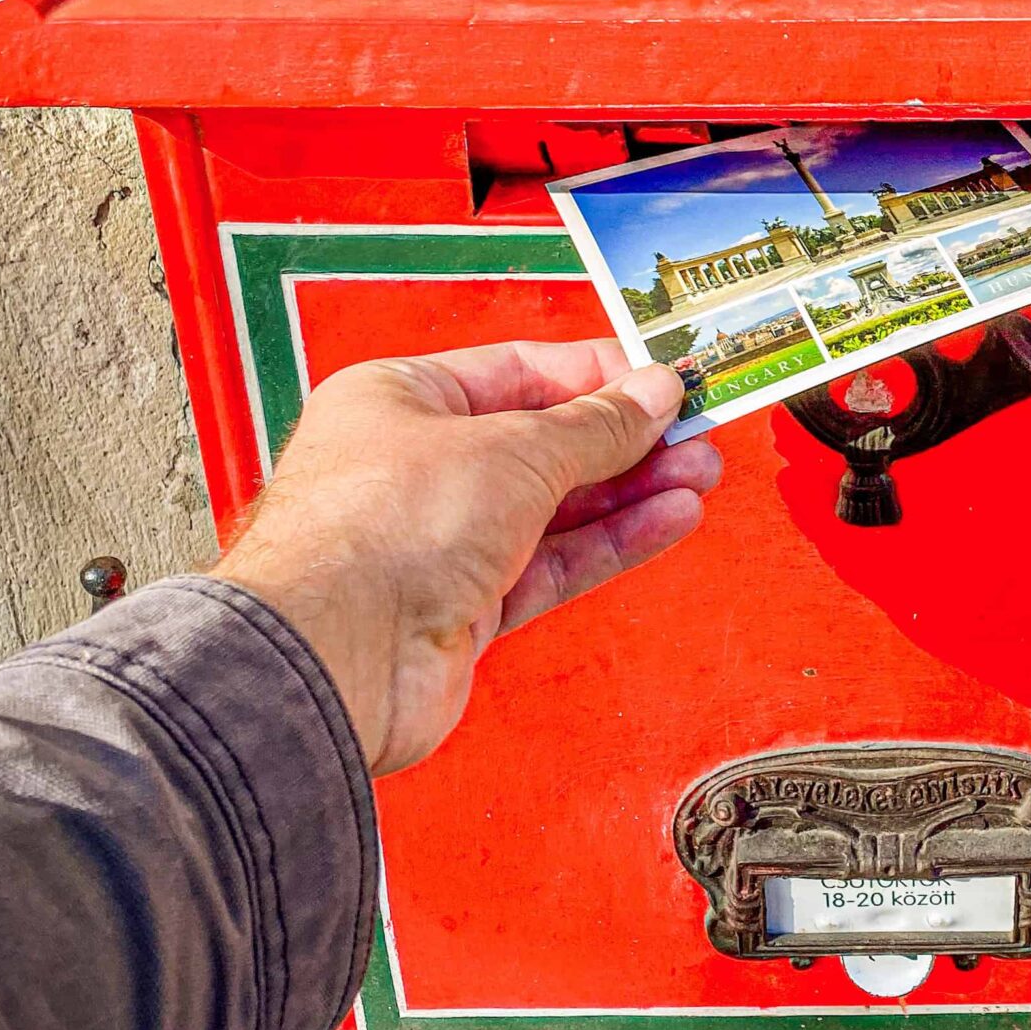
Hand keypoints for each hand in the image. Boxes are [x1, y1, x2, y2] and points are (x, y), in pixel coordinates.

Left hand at [216, 340, 718, 773]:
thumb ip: (593, 425)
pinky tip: (666, 520)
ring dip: (631, 492)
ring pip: (556, 508)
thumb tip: (649, 393)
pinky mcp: (464, 609)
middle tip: (696, 431)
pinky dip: (610, 543)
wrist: (332, 658)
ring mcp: (440, 541)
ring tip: (698, 475)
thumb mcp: (512, 449)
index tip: (663, 379)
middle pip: (543, 442)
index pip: (519, 370)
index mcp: (402, 399)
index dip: (598, 375)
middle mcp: (416, 466)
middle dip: (627, 438)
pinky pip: (552, 564)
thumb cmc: (375, 533)